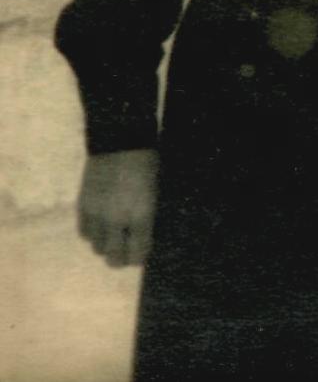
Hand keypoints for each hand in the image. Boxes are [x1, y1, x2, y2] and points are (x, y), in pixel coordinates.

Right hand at [77, 148, 158, 267]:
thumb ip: (148, 217)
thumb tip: (143, 237)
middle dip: (122, 256)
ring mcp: (97, 214)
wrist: (119, 137)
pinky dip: (93, 232)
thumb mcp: (155, 191)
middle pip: (114, 259)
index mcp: (141, 215)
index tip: (142, 250)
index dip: (140, 256)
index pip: (137, 255)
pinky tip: (100, 222)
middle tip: (127, 247)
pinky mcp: (82, 205)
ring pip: (97, 248)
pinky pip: (84, 232)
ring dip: (106, 243)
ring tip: (114, 231)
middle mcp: (117, 220)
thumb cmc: (147, 161)